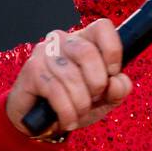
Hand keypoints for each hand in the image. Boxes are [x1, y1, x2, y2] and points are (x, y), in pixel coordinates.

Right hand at [6, 18, 132, 136]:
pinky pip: (56, 92)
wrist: (40, 123)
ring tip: (78, 113)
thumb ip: (119, 89)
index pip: (102, 27)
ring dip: (81, 104)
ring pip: (71, 76)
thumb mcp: (105, 98)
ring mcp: (44, 53)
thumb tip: (116, 82)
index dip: (112, 50)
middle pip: (87, 52)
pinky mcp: (31, 71)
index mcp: (84, 40)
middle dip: (97, 83)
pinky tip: (68, 121)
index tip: (113, 73)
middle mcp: (62, 40)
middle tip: (94, 98)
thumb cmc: (74, 103)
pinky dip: (67, 112)